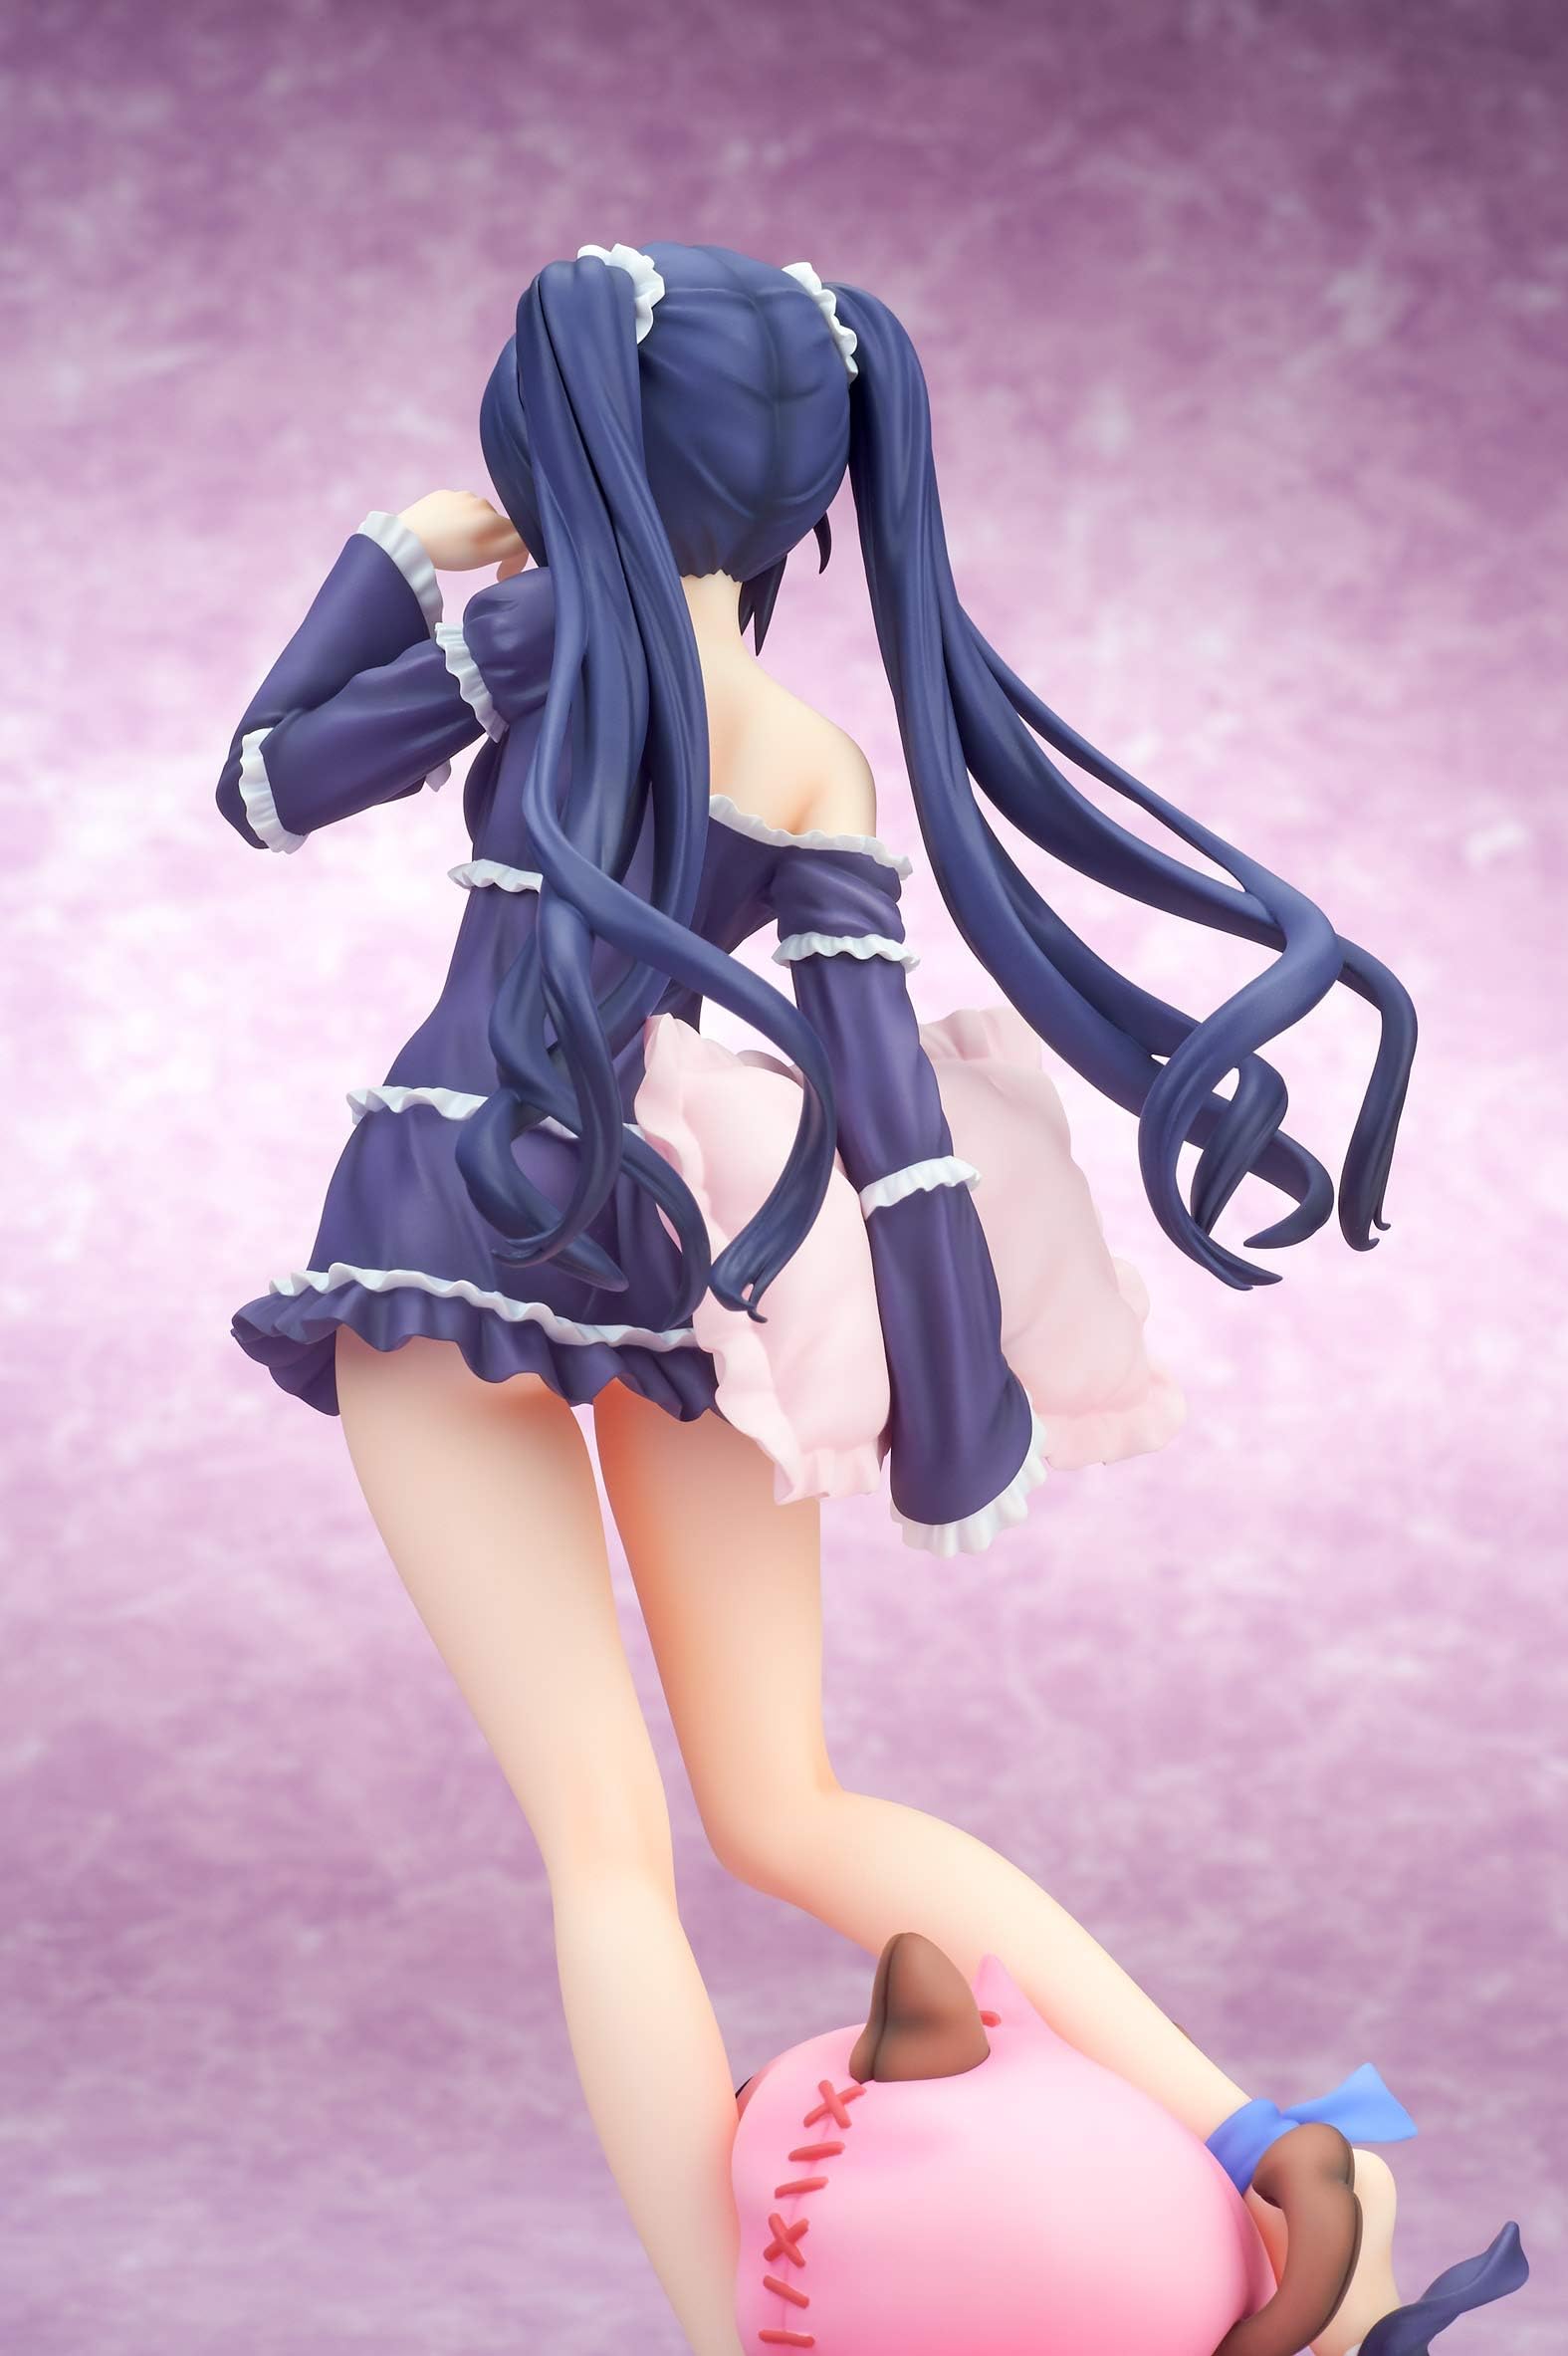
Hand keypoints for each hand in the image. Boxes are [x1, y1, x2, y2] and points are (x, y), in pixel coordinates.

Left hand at [397, 490, 527, 573]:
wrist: (408, 538)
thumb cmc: (449, 552)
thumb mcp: (488, 554)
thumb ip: (516, 546)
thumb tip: (528, 539)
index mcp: (494, 517)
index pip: (518, 535)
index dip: (515, 557)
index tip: (502, 574)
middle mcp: (481, 501)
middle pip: (497, 526)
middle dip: (493, 543)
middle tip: (476, 560)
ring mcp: (460, 496)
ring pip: (477, 517)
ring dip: (474, 532)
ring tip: (458, 547)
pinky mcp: (442, 495)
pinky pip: (457, 509)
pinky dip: (457, 523)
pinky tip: (446, 534)